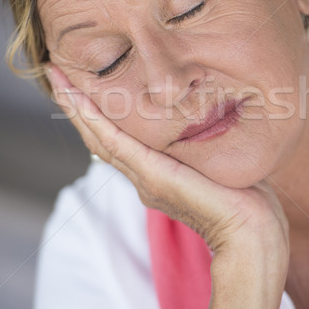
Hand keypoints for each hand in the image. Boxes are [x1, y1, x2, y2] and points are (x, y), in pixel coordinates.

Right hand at [47, 64, 288, 262]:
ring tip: (57, 78)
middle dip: (76, 104)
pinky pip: (115, 142)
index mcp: (157, 174)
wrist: (251, 234)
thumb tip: (212, 123)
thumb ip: (205, 146)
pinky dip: (92, 119)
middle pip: (100, 135)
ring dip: (75, 106)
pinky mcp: (153, 176)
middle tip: (56, 73)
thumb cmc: (246, 201)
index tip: (83, 85)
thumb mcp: (219, 162)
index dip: (98, 113)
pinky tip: (75, 98)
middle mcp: (144, 177)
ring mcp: (145, 178)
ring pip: (100, 136)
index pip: (119, 138)